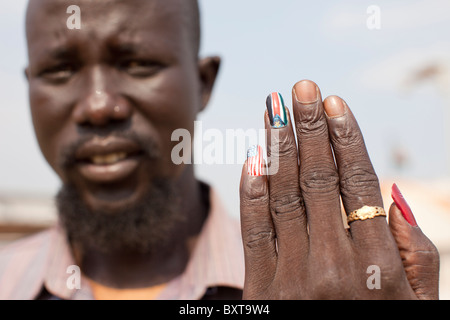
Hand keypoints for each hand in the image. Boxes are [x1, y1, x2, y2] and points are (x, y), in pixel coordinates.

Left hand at [239, 80, 438, 298]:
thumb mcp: (418, 305)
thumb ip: (415, 254)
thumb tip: (394, 196)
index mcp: (379, 268)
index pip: (360, 186)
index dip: (345, 140)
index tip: (334, 104)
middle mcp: (335, 268)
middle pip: (318, 181)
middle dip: (308, 129)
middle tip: (300, 88)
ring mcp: (293, 279)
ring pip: (284, 197)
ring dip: (278, 147)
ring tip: (275, 109)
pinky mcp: (262, 290)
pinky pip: (255, 232)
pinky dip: (253, 192)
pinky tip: (253, 158)